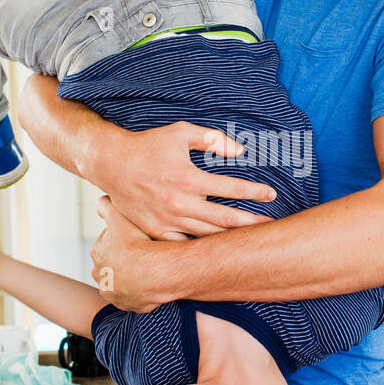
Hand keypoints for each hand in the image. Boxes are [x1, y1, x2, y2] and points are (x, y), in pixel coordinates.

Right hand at [84, 120, 277, 239]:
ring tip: (251, 242)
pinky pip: (182, 246)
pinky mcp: (155, 231)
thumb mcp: (180, 133)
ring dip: (231, 240)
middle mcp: (179, 202)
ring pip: (207, 237)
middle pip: (225, 220)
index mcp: (188, 178)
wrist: (111, 163)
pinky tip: (217, 252)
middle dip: (252, 223)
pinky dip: (200, 250)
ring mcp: (167, 220)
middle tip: (271, 228)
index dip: (255, 192)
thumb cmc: (148, 145)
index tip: (272, 194)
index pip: (231, 188)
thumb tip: (240, 150)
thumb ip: (212, 139)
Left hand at [90, 195, 161, 311]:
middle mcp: (100, 274)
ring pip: (120, 282)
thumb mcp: (119, 215)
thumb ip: (106, 205)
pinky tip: (150, 284)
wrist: (153, 274)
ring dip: (130, 277)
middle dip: (124, 260)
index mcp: (98, 253)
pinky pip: (132, 297)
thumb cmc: (138, 243)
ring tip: (148, 270)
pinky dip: (139, 291)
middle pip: (112, 264)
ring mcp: (112, 292)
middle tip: (144, 254)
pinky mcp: (125, 304)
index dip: (123, 239)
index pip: (108, 243)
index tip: (136, 238)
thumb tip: (100, 202)